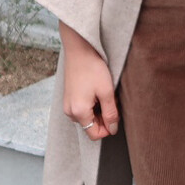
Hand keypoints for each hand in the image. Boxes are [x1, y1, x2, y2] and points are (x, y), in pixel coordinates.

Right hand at [59, 21, 118, 140]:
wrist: (79, 49)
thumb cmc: (92, 68)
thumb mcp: (106, 92)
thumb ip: (110, 114)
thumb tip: (113, 129)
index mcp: (78, 112)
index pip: (95, 134)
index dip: (108, 128)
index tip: (116, 114)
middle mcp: (70, 112)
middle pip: (91, 126)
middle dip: (104, 118)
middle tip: (112, 101)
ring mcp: (68, 105)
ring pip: (87, 117)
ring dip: (99, 110)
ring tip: (105, 94)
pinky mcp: (68, 98)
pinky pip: (82, 109)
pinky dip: (92, 104)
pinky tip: (97, 91)